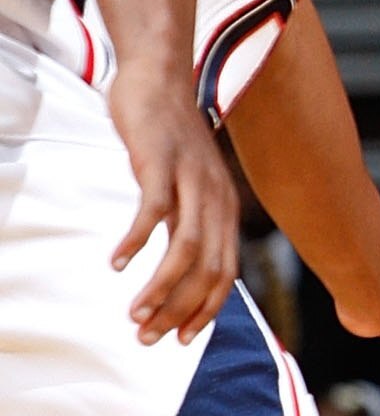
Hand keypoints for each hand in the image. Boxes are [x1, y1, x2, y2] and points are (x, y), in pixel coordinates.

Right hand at [107, 61, 237, 345]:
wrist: (159, 76)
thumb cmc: (168, 138)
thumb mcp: (186, 186)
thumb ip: (186, 222)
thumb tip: (178, 269)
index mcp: (226, 208)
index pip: (225, 274)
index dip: (204, 311)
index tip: (177, 340)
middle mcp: (216, 197)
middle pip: (207, 270)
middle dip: (179, 310)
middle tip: (145, 337)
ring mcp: (191, 179)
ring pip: (185, 248)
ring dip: (160, 288)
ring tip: (134, 314)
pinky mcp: (161, 161)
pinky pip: (153, 211)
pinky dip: (136, 242)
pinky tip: (117, 263)